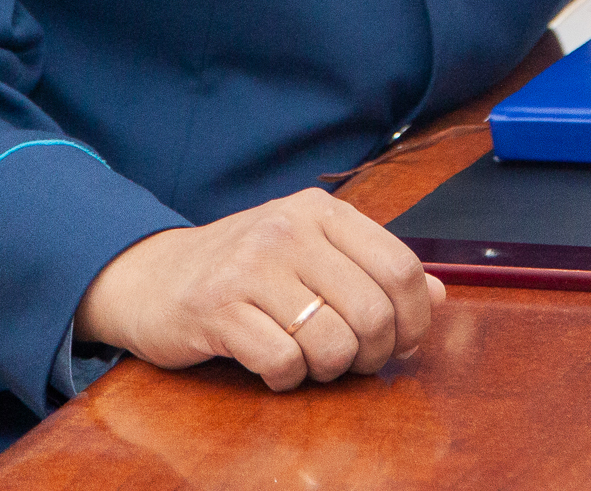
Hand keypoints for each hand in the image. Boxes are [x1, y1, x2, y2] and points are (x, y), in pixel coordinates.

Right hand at [75, 187, 445, 390]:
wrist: (151, 278)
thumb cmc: (242, 271)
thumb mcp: (310, 254)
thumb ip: (372, 269)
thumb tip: (440, 295)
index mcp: (320, 212)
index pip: (400, 267)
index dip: (414, 318)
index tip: (403, 343)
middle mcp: (288, 229)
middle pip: (373, 311)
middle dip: (374, 354)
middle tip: (353, 361)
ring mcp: (250, 267)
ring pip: (332, 342)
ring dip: (330, 370)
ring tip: (311, 361)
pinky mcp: (218, 308)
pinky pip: (284, 363)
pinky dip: (288, 379)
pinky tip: (274, 365)